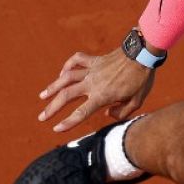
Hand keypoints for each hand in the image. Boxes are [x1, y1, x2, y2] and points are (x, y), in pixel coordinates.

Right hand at [38, 49, 155, 132]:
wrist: (142, 54)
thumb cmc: (142, 79)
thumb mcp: (137, 102)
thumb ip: (122, 112)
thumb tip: (107, 115)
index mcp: (102, 96)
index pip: (81, 113)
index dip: (67, 122)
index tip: (55, 128)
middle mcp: (92, 83)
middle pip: (66, 96)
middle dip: (52, 108)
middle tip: (41, 117)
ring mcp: (92, 70)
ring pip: (66, 78)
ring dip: (52, 87)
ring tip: (42, 96)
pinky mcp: (94, 60)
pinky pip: (76, 61)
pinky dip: (67, 66)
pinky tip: (62, 74)